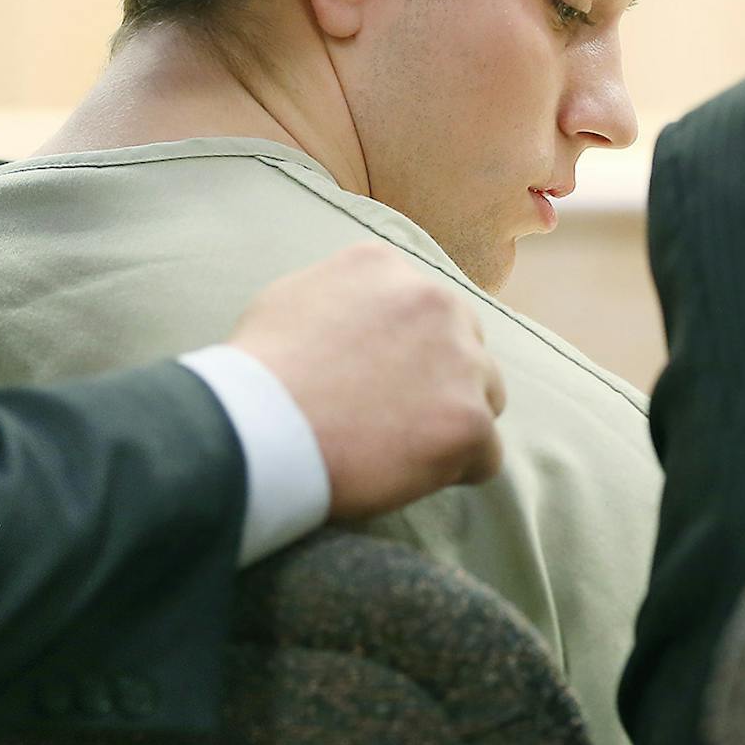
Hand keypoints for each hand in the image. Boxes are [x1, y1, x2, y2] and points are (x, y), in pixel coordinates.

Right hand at [226, 243, 504, 518]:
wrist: (258, 429)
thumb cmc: (260, 372)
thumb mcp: (293, 297)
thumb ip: (343, 295)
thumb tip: (363, 313)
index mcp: (389, 268)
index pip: (425, 309)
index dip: (406, 350)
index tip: (379, 380)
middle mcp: (434, 301)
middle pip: (466, 346)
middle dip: (440, 379)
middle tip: (393, 417)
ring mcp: (458, 360)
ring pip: (485, 396)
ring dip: (452, 420)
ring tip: (400, 449)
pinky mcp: (467, 420)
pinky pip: (486, 454)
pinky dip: (456, 469)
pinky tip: (412, 476)